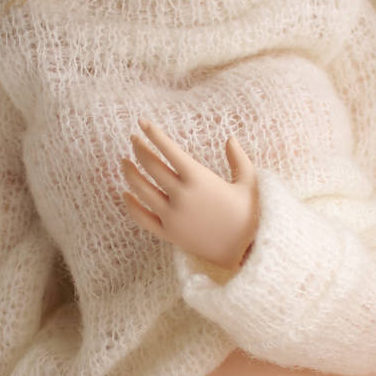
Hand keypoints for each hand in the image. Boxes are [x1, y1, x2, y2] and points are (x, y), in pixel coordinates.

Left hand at [122, 120, 258, 271]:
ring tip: (124, 162)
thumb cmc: (251, 215)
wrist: (247, 252)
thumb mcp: (249, 183)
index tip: (142, 123)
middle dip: (139, 148)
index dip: (153, 134)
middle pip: (151, 166)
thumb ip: (239, 159)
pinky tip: (126, 194)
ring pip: (141, 189)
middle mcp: (181, 195)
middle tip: (133, 139)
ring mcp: (172, 216)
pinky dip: (131, 205)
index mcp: (199, 178)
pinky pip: (142, 218)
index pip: (168, 150)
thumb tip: (230, 139)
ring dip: (129, 172)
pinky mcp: (169, 234)